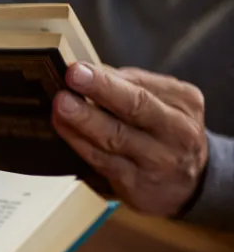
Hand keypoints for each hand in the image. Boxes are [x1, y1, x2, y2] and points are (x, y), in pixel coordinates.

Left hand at [52, 63, 207, 216]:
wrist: (189, 184)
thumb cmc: (168, 135)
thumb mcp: (166, 105)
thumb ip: (133, 87)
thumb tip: (92, 71)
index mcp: (184, 103)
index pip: (143, 85)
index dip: (107, 77)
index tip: (78, 68)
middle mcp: (176, 131)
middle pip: (136, 108)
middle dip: (102, 90)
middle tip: (72, 77)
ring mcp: (156, 160)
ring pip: (115, 137)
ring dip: (83, 119)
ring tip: (61, 104)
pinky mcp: (135, 183)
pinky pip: (101, 160)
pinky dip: (79, 142)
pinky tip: (63, 128)